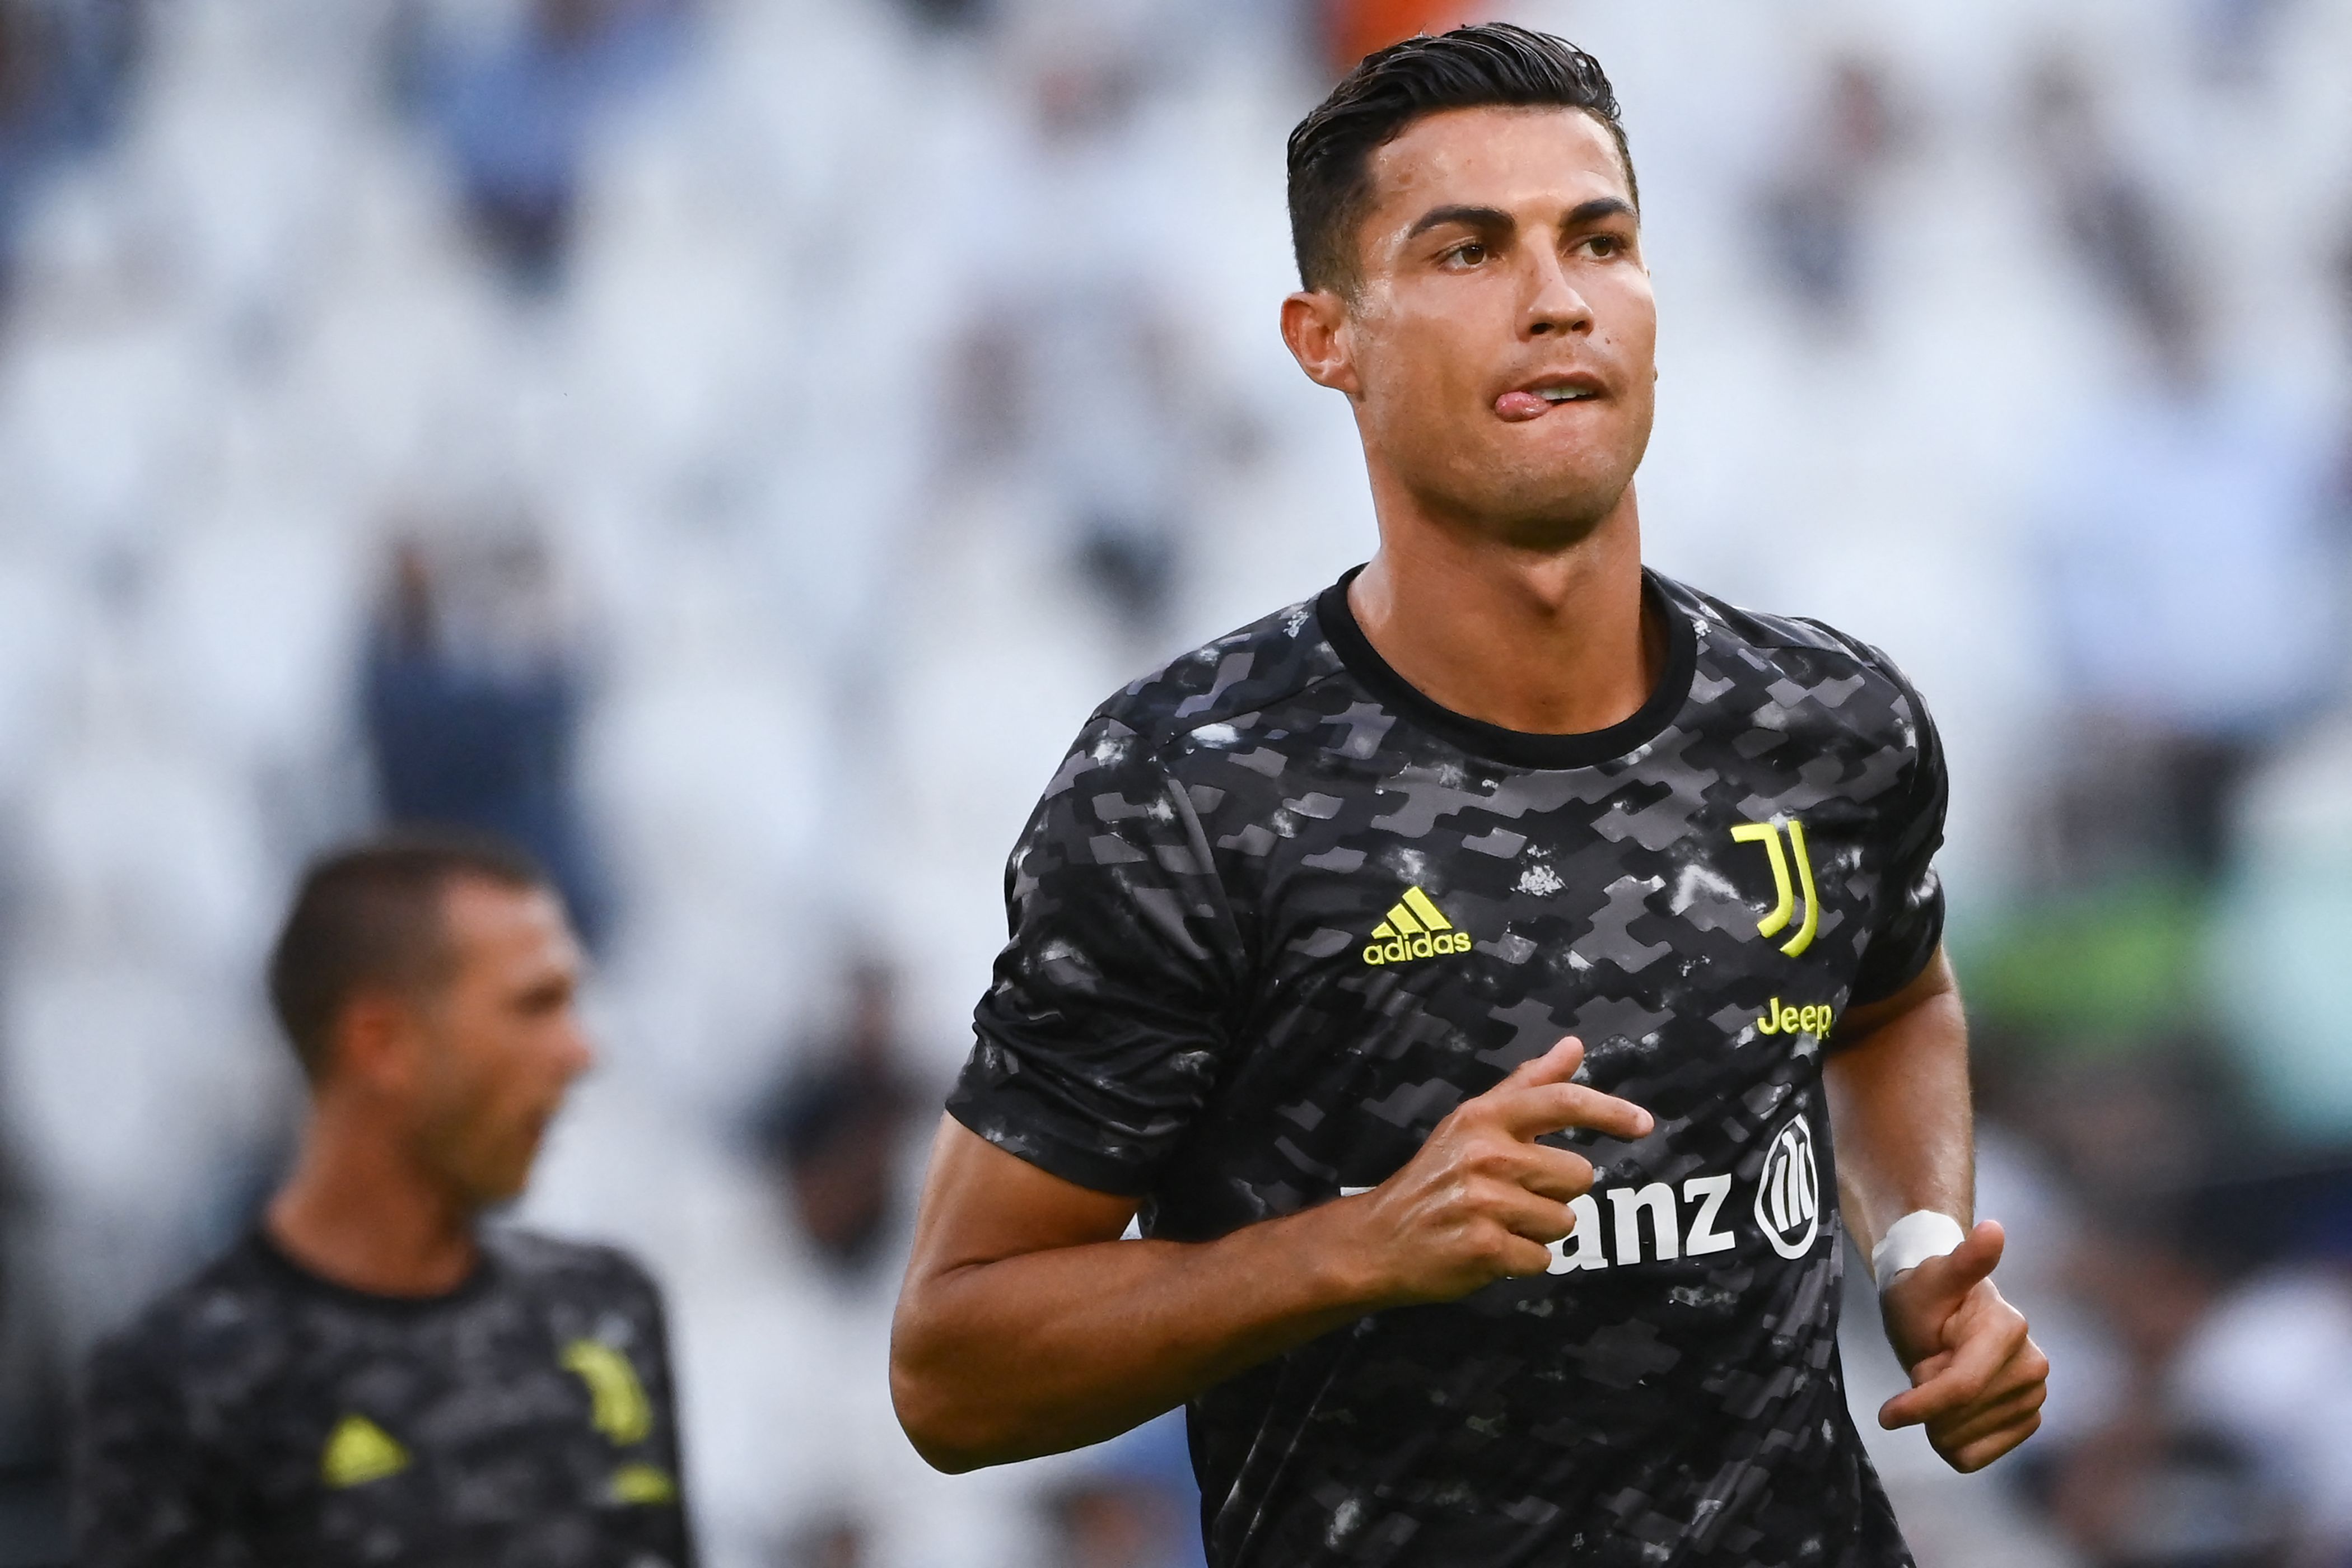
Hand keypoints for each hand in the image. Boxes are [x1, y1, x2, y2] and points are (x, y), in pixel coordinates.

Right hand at [1337, 1036, 1652, 1307]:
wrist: (1377, 1240)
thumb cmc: (1434, 1178)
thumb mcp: (1473, 1123)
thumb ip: (1527, 1086)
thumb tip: (1574, 1046)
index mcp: (1484, 1118)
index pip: (1560, 1103)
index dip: (1608, 1111)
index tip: (1644, 1123)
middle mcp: (1486, 1155)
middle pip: (1576, 1176)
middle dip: (1554, 1192)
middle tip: (1511, 1196)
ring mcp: (1484, 1204)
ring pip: (1564, 1220)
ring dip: (1539, 1230)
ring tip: (1498, 1224)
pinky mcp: (1485, 1249)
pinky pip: (1543, 1259)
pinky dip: (1523, 1260)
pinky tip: (1491, 1250)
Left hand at [1877, 1219, 2048, 1471]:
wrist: (1938, 1313)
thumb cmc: (1925, 1293)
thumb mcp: (1930, 1278)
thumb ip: (1963, 1263)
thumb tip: (1993, 1229)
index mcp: (2007, 1329)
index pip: (1961, 1387)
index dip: (1920, 1405)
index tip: (1885, 1415)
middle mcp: (2032, 1365)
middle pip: (1959, 1417)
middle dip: (1927, 1397)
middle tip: (1929, 1359)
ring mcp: (2034, 1395)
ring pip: (1964, 1440)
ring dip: (1937, 1417)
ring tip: (1940, 1375)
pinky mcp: (2026, 1420)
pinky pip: (1975, 1456)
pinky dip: (1951, 1439)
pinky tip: (1949, 1405)